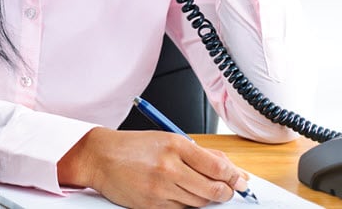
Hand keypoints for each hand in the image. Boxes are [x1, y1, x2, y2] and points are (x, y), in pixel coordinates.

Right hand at [58, 128, 250, 207]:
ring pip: (198, 203)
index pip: (217, 167)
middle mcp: (169, 167)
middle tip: (229, 191)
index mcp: (175, 145)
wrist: (100, 157)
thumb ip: (198, 153)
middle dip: (226, 192)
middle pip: (212, 189)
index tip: (241, 181)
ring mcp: (160, 189)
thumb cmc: (134, 147)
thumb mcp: (167, 139)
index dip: (234, 177)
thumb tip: (226, 167)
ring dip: (206, 199)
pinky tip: (184, 196)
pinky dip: (187, 205)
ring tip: (204, 191)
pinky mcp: (152, 206)